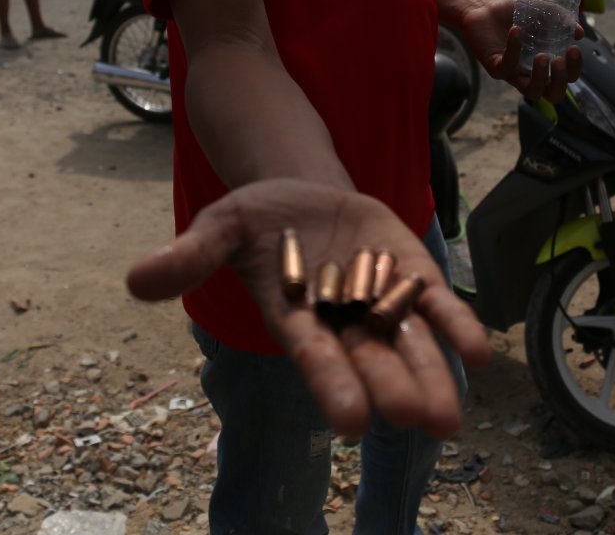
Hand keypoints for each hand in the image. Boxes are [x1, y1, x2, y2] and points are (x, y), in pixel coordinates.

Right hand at [126, 179, 491, 440]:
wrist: (301, 191)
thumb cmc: (257, 220)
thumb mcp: (219, 227)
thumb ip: (189, 256)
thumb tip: (135, 280)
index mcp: (297, 318)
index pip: (315, 357)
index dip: (332, 386)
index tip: (352, 421)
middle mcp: (343, 321)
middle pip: (371, 360)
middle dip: (394, 388)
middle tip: (417, 421)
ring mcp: (382, 300)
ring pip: (411, 345)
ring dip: (433, 376)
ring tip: (450, 416)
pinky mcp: (411, 274)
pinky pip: (437, 305)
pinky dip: (457, 325)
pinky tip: (480, 351)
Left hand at [460, 0, 581, 101]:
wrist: (484, 9)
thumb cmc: (515, 14)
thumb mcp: (543, 12)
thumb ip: (562, 19)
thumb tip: (578, 33)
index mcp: (547, 63)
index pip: (567, 78)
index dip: (574, 68)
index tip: (574, 48)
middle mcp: (532, 73)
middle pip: (554, 95)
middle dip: (561, 80)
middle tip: (559, 60)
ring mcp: (514, 74)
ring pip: (532, 93)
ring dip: (541, 77)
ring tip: (542, 56)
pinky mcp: (495, 68)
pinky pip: (507, 67)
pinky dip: (514, 49)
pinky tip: (516, 30)